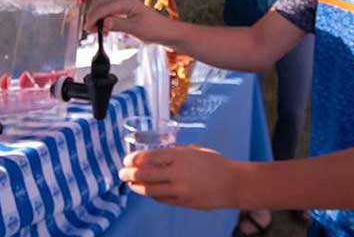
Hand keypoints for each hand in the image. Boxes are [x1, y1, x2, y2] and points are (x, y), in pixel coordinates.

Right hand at [85, 0, 169, 42]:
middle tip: (90, 30)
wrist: (166, 32)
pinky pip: (109, 12)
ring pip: (103, 7)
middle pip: (100, 3)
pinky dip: (103, 20)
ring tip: (95, 31)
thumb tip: (104, 22)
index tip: (88, 28)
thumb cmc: (154, 29)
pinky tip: (104, 30)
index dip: (93, 17)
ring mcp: (124, 5)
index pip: (104, 7)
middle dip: (93, 15)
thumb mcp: (136, 29)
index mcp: (126, 2)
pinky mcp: (125, 11)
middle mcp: (124, 1)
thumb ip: (119, 24)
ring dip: (97, 17)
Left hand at [119, 145, 238, 209]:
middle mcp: (177, 172)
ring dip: (136, 186)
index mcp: (180, 156)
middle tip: (121, 172)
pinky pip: (161, 199)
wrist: (231, 183)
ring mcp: (179, 189)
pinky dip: (151, 195)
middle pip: (146, 174)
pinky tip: (146, 191)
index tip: (126, 159)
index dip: (135, 159)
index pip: (149, 157)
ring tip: (129, 184)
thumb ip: (176, 152)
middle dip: (130, 173)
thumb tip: (158, 154)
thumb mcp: (194, 150)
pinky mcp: (182, 202)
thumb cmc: (214, 162)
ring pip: (150, 190)